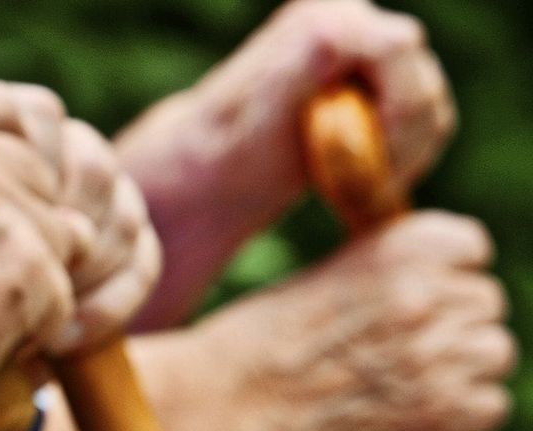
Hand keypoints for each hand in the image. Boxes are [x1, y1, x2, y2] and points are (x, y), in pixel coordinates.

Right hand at [0, 79, 158, 430]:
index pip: (28, 113)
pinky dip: (32, 333)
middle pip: (50, 181)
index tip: (19, 207)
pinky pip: (64, 298)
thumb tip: (14, 172)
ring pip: (66, 240)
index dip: (38, 163)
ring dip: (33, 285)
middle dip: (32, 233)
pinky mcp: (23, 266)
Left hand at [118, 0, 454, 325]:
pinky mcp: (382, 84)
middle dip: (398, 145)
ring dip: (400, 161)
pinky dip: (401, 164)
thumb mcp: (260, 107)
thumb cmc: (229, 145)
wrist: (218, 167)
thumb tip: (336, 33)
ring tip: (349, 193)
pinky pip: (425, 127)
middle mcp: (352, 19)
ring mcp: (371, 52)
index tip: (365, 161)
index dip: (396, 109)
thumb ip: (304, 61)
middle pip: (422, 83)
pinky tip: (360, 186)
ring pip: (431, 111)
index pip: (400, 48)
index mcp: (323, 17)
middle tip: (354, 191)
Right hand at [170, 212, 513, 430]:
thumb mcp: (321, 280)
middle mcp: (426, 295)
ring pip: (495, 352)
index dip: (444, 273)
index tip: (417, 293)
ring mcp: (440, 357)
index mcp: (398, 249)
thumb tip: (440, 288)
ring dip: (462, 368)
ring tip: (407, 382)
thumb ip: (385, 277)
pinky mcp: (444, 414)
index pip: (470, 248)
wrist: (225, 410)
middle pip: (486, 302)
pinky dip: (460, 414)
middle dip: (452, 323)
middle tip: (401, 348)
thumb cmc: (258, 345)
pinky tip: (410, 413)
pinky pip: (491, 405)